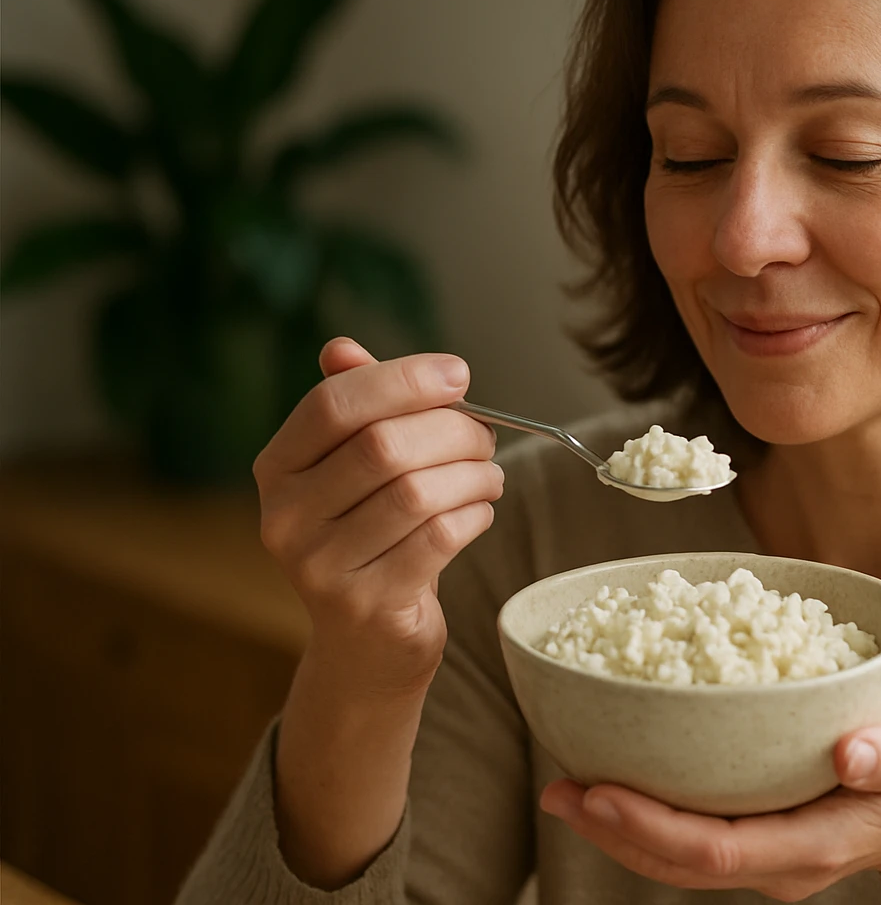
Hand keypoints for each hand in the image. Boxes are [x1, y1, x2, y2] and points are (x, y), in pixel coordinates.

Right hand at [253, 336, 503, 697]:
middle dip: (452, 431)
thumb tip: (342, 347)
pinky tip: (479, 511)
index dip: (402, 379)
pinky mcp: (367, 604)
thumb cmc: (371, 540)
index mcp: (277, 469)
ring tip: (489, 476)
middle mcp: (284, 517)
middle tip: (485, 438)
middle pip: (383, 445)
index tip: (459, 374)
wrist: (365, 648)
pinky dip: (474, 514)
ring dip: (473, 474)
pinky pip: (439, 538)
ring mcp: (320, 566)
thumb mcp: (353, 472)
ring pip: (417, 492)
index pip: (333, 403)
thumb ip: (354, 408)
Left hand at [540, 696, 880, 902]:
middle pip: (680, 862)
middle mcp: (780, 860)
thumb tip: (849, 749)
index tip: (600, 792)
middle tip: (559, 788)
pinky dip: (645, 814)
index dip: (653, 827)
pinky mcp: (756, 834)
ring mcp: (765, 854)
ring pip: (676, 858)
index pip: (718, 848)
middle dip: (615, 831)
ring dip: (618, 828)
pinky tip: (613, 779)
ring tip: (565, 788)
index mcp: (814, 844)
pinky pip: (690, 836)